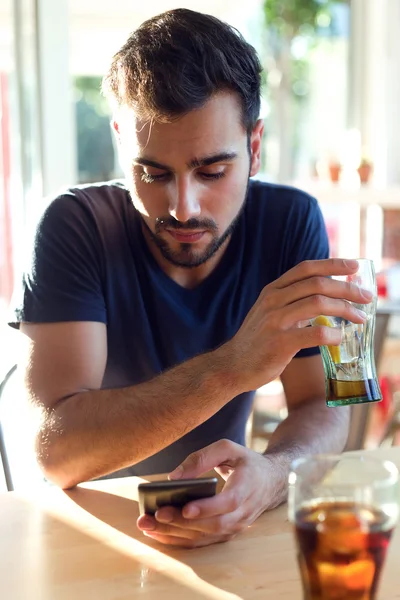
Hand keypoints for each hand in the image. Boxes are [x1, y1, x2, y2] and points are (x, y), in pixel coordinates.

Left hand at [136, 439, 281, 547]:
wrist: (270, 481)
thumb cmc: (245, 462)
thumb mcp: (227, 448)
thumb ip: (202, 457)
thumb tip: (174, 477)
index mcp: (247, 486)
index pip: (229, 502)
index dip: (207, 507)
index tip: (185, 508)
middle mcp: (243, 512)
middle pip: (212, 524)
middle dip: (181, 522)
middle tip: (154, 515)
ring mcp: (236, 527)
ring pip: (204, 536)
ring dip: (175, 534)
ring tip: (147, 525)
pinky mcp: (226, 534)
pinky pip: (202, 541)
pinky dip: (179, 540)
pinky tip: (158, 533)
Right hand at [222, 258, 373, 390]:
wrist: (233, 365)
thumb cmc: (258, 341)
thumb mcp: (271, 312)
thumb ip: (294, 302)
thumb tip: (329, 298)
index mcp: (273, 290)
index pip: (306, 268)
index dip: (333, 264)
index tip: (354, 267)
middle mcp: (273, 300)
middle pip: (317, 284)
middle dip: (347, 289)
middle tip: (367, 297)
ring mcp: (275, 320)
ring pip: (318, 304)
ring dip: (345, 309)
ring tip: (360, 318)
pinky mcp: (279, 343)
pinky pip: (315, 333)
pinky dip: (333, 335)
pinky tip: (340, 338)